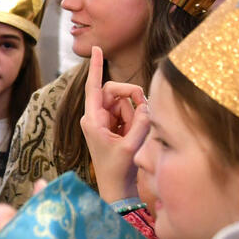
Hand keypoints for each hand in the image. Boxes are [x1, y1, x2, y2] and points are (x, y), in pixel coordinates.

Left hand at [78, 47, 149, 202]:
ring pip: (127, 102)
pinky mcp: (118, 127)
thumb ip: (140, 122)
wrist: (117, 189)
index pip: (94, 87)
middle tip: (144, 108)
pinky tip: (136, 135)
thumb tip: (147, 105)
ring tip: (135, 134)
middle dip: (132, 96)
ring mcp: (108, 122)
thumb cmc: (117, 170)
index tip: (97, 49)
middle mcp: (97, 117)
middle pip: (116, 91)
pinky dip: (139, 119)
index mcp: (92, 119)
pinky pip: (132, 112)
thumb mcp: (130, 145)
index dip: (97, 68)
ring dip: (136, 113)